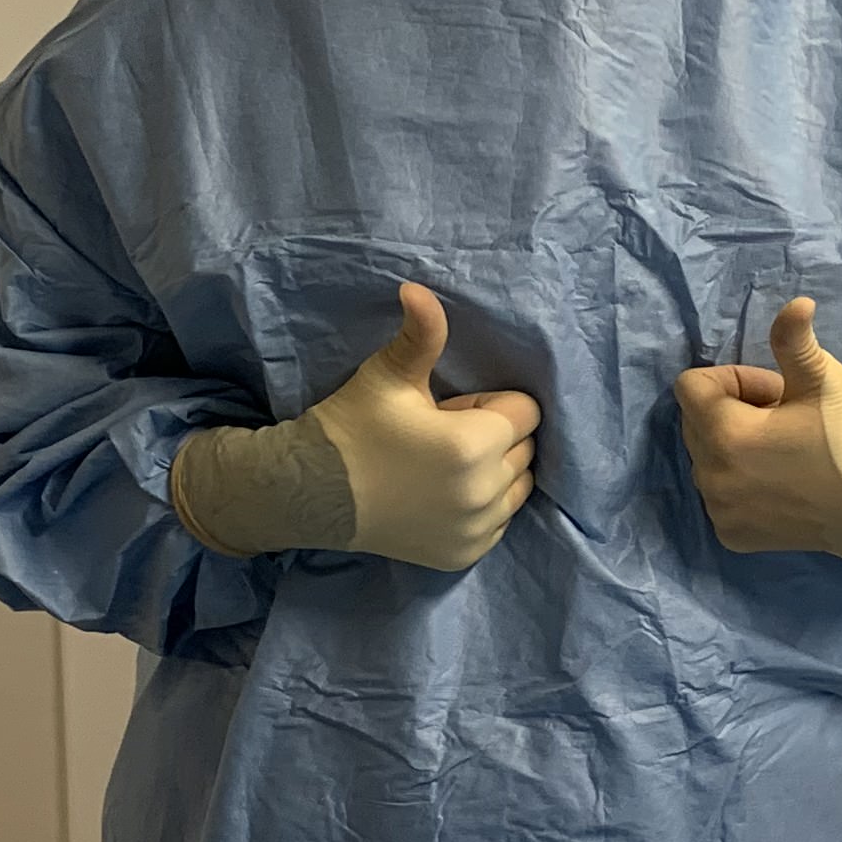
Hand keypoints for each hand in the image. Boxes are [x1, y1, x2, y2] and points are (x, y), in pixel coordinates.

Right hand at [308, 284, 540, 568]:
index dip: (487, 405)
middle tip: (441, 437)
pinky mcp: (466, 554)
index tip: (449, 410)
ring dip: (494, 472)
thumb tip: (417, 287)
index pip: (525, 412)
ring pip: (518, 486)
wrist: (315, 493)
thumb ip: (421, 333)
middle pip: (524, 449)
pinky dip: (482, 506)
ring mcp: (477, 529)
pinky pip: (500, 521)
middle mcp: (483, 494)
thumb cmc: (354, 425)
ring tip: (442, 467)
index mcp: (473, 446)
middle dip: (493, 437)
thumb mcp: (388, 374)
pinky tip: (440, 496)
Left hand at [674, 298, 841, 562]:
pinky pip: (718, 493)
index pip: (691, 386)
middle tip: (784, 419)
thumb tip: (797, 302)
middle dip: (734, 411)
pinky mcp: (731, 535)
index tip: (775, 392)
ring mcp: (720, 511)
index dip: (733, 379)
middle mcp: (711, 477)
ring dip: (734, 446)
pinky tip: (779, 482)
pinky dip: (739, 482)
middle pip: (696, 422)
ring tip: (784, 451)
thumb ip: (794, 341)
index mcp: (725, 435)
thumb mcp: (823, 381)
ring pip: (706, 458)